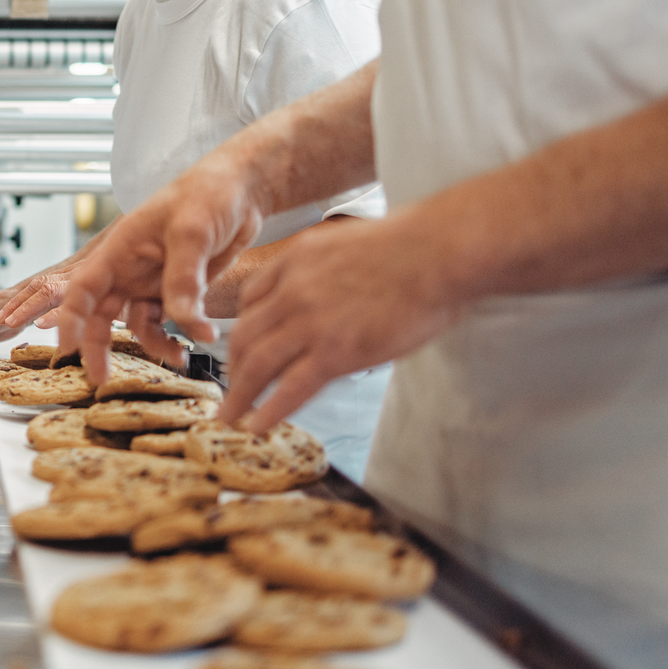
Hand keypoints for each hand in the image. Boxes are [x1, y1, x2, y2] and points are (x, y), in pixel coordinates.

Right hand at [54, 157, 266, 385]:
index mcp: (120, 249)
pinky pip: (170, 323)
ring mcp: (153, 281)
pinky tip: (201, 339)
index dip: (69, 319)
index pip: (82, 289)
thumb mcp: (192, 232)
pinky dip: (181, 336)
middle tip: (101, 378)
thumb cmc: (207, 193)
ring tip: (178, 360)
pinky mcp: (178, 290)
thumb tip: (184, 322)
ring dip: (153, 345)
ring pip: (137, 324)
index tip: (66, 348)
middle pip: (100, 314)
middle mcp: (130, 269)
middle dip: (97, 347)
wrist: (240, 189)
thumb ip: (183, 279)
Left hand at [221, 211, 462, 431]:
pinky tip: (258, 425)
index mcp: (295, 261)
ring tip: (230, 416)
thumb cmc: (411, 247)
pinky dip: (269, 410)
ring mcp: (311, 321)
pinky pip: (291, 387)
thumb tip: (331, 290)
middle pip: (245, 335)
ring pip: (258, 364)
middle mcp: (292, 290)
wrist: (437, 253)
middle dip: (233, 367)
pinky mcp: (335, 350)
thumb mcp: (346, 243)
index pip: (251, 299)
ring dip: (240, 395)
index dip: (242, 328)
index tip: (241, 348)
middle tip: (231, 388)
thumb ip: (326, 269)